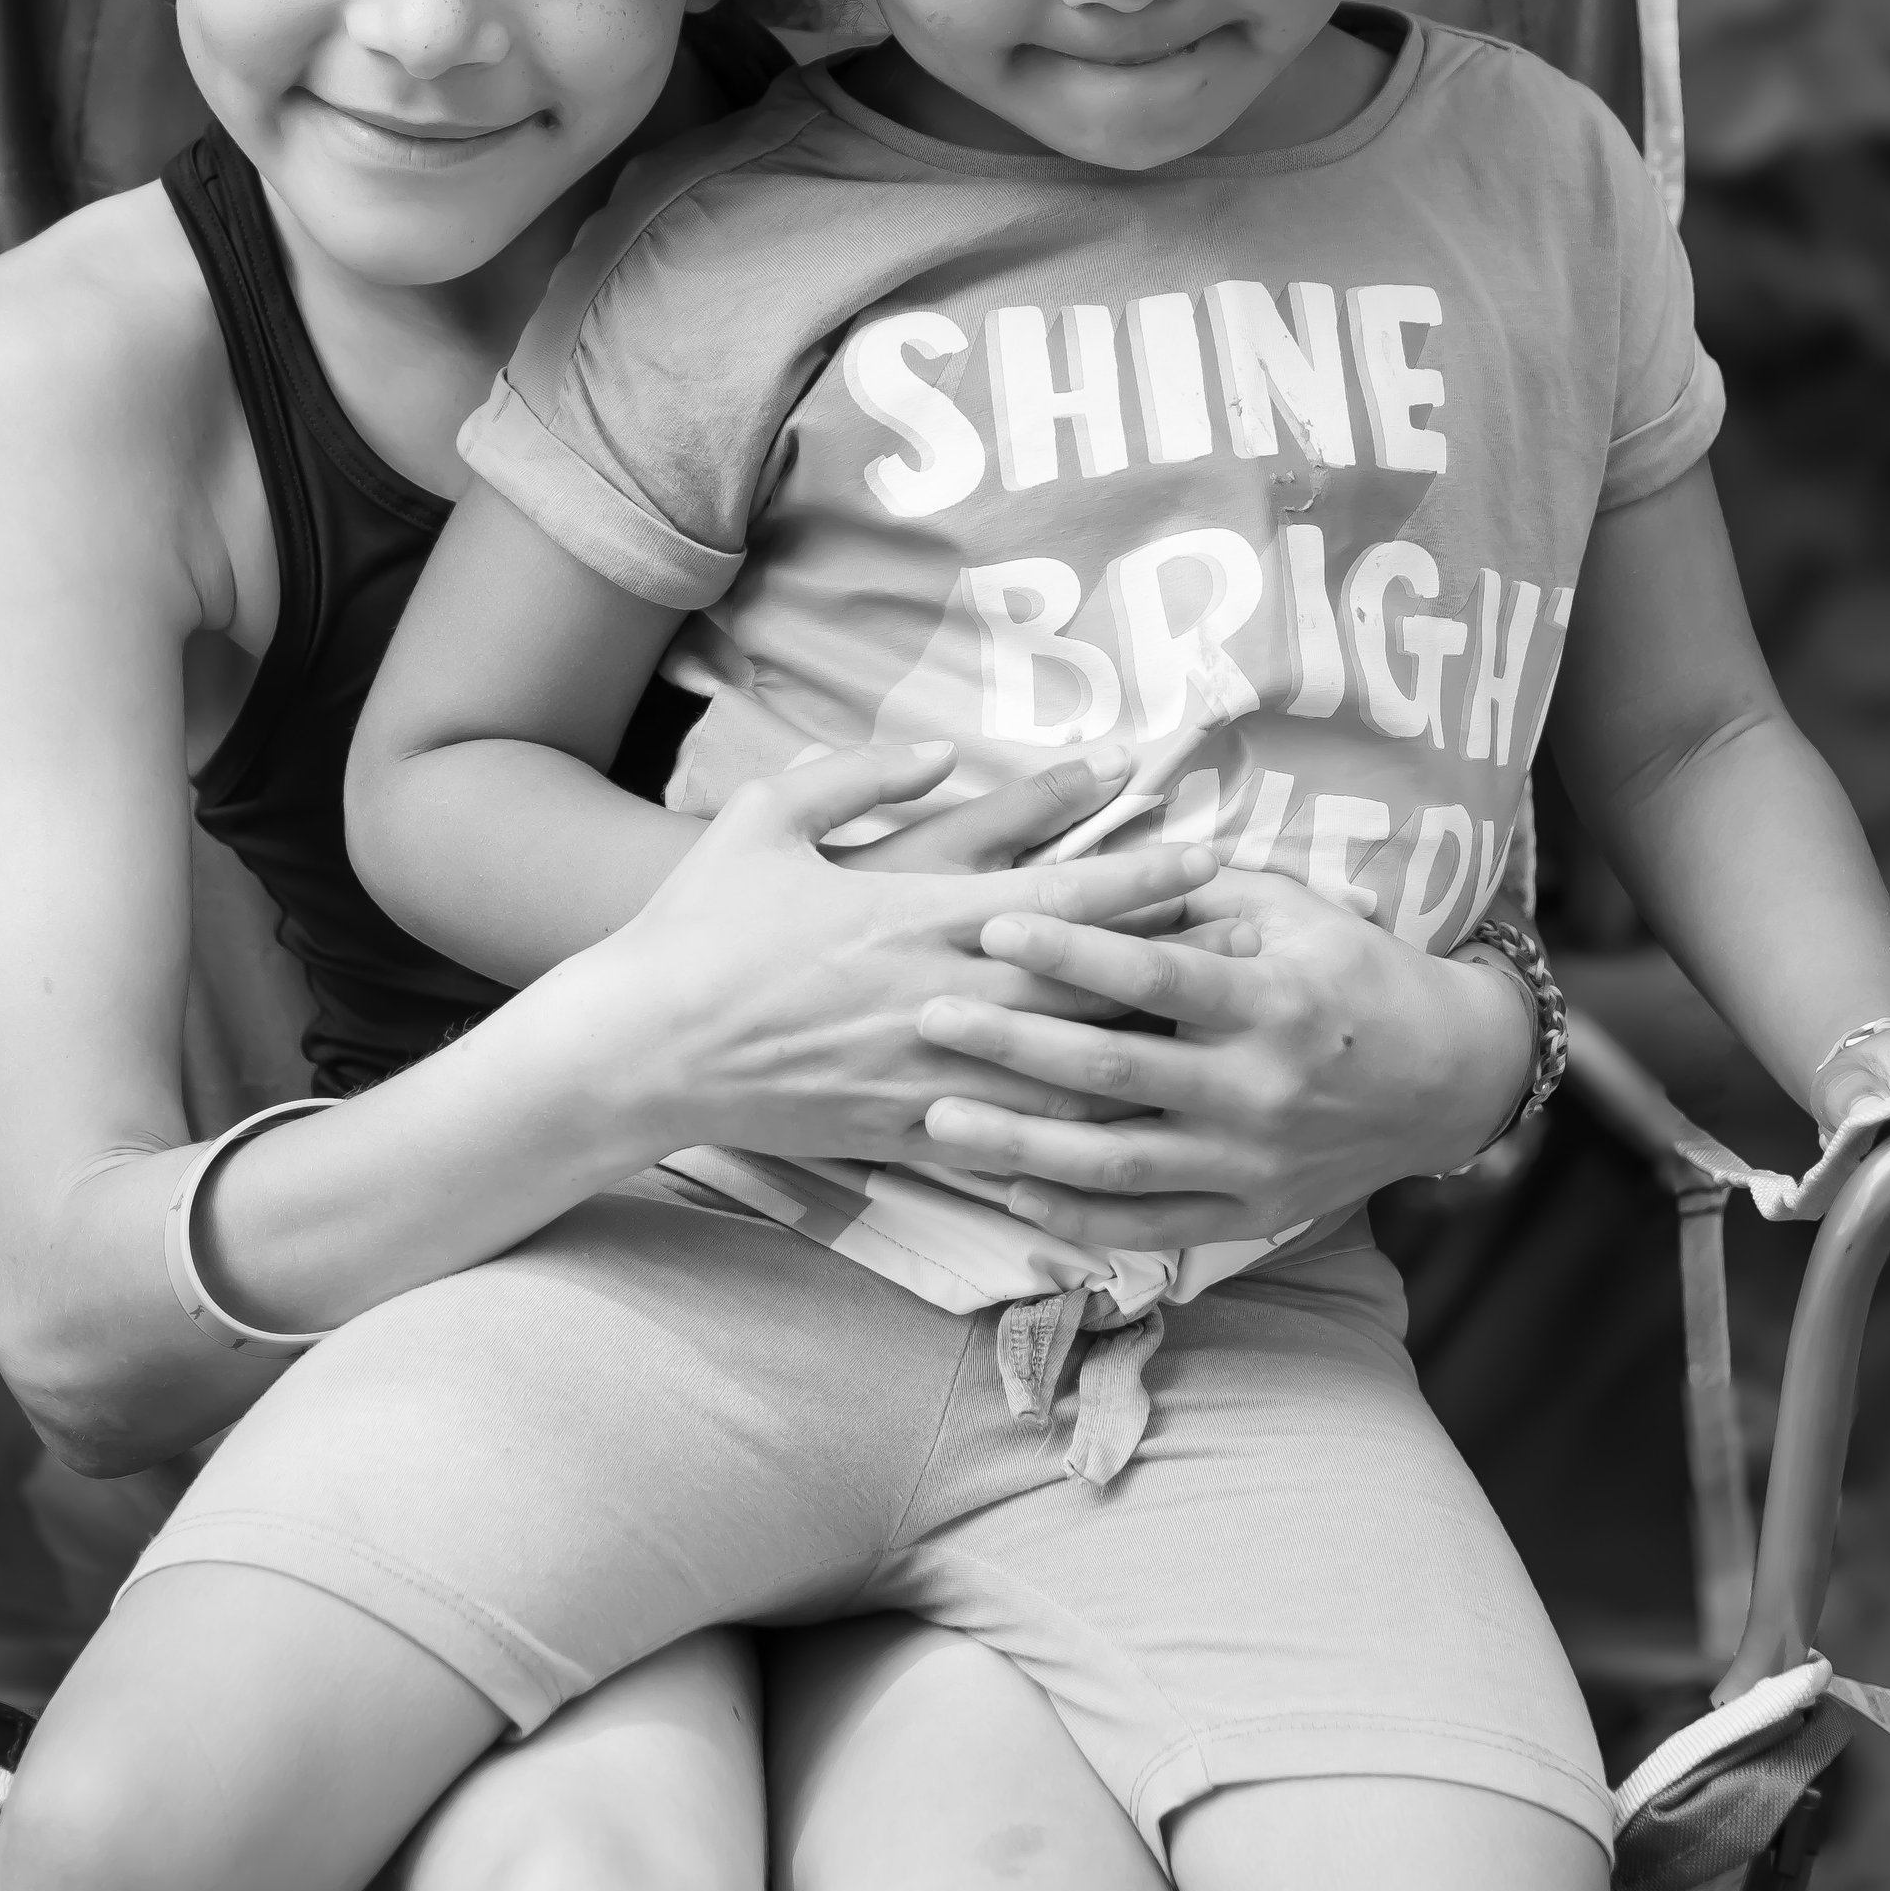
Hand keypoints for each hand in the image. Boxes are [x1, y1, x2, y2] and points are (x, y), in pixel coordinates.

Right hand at [586, 741, 1215, 1166]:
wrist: (635, 1049)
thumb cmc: (695, 925)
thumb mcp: (764, 818)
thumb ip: (856, 776)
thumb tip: (937, 748)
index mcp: (913, 914)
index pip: (1060, 895)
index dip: (1144, 876)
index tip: (1210, 858)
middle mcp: (937, 996)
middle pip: (1088, 983)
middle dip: (1176, 962)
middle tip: (1255, 948)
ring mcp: (924, 1072)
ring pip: (1065, 1072)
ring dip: (1147, 1054)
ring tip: (1218, 1043)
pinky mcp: (899, 1130)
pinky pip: (1005, 1140)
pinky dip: (1072, 1139)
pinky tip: (1127, 1142)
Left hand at [913, 869, 1535, 1250]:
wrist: (1448, 1076)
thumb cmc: (1351, 970)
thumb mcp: (1292, 910)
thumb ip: (1193, 895)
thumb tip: (1089, 865)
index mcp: (1273, 999)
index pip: (1154, 973)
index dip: (1070, 951)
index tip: (992, 924)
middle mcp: (1261, 1089)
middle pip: (1115, 1071)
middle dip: (1012, 1044)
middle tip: (928, 1015)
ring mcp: (1254, 1163)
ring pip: (1117, 1163)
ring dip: (1019, 1145)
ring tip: (936, 1119)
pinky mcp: (1251, 1215)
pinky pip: (1150, 1227)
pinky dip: (1077, 1218)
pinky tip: (1009, 1197)